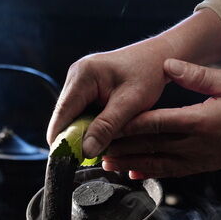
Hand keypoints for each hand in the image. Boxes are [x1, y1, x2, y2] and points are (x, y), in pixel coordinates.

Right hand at [46, 38, 171, 157]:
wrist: (159, 56)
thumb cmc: (148, 74)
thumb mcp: (130, 104)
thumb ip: (106, 127)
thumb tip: (85, 151)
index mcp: (83, 75)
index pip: (62, 114)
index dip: (60, 140)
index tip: (66, 163)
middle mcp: (75, 75)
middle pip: (63, 117)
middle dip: (71, 139)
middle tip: (85, 160)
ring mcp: (79, 81)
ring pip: (71, 117)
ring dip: (80, 134)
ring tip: (95, 149)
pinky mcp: (85, 88)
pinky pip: (80, 113)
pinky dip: (88, 127)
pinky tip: (99, 136)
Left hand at [102, 59, 220, 178]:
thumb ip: (196, 75)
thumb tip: (168, 66)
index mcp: (199, 121)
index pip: (156, 124)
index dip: (130, 126)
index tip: (108, 126)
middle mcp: (194, 145)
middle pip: (150, 147)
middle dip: (122, 148)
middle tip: (98, 148)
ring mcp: (196, 159)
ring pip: (156, 164)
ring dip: (130, 165)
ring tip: (107, 164)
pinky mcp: (199, 167)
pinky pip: (170, 173)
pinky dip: (150, 174)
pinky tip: (134, 175)